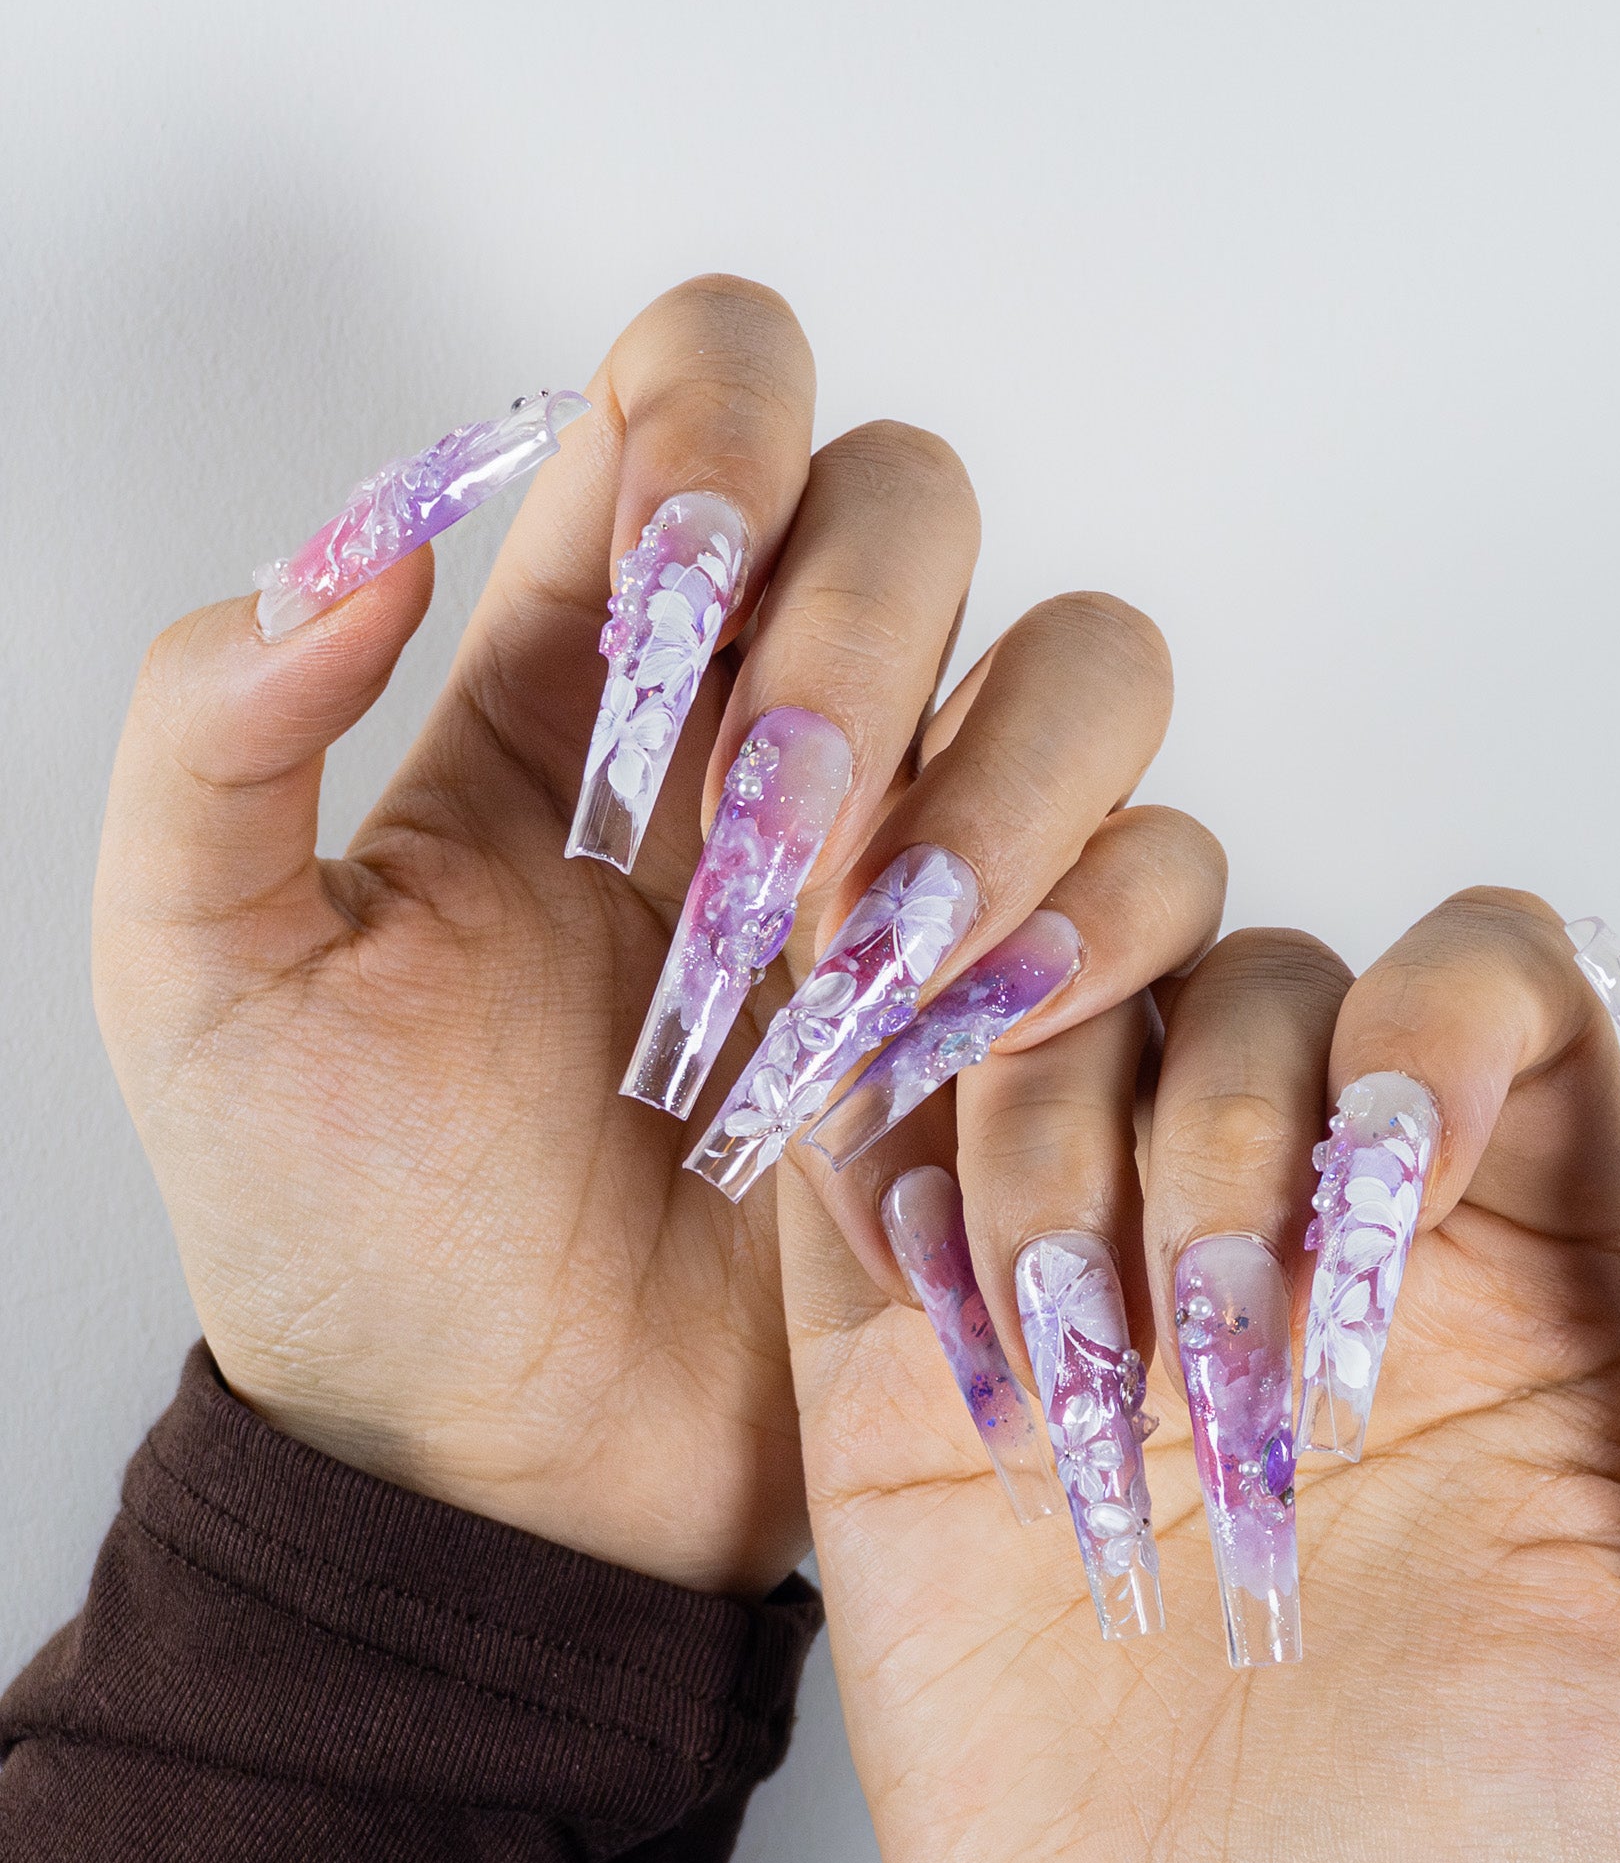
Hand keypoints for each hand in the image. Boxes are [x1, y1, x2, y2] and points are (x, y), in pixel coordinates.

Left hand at [93, 274, 1218, 1595]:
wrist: (511, 1469)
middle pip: (924, 499)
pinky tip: (952, 1051)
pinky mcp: (1035, 1005)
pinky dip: (1093, 936)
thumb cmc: (359, 1237)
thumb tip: (358, 543)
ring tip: (866, 972)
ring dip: (1005, 788)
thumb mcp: (207, 984)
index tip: (680, 588)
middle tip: (768, 840)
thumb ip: (219, 735)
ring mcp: (923, 865)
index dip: (724, 425)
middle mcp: (777, 734)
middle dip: (867, 641)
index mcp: (581, 682)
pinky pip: (1169, 874)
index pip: (702, 393)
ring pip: (1093, 664)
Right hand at [784, 892, 1619, 1862]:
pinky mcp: (924, 1319)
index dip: (1443, 1011)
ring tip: (1077, 1372)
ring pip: (1066, 1016)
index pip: (1489, 986)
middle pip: (1261, 974)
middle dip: (1231, 1122)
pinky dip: (885, 1150)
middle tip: (1226, 1337)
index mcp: (1500, 1267)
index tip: (1397, 1168)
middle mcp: (1297, 1222)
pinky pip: (876, 1125)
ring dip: (1055, 1156)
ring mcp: (1099, 1255)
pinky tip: (956, 1309)